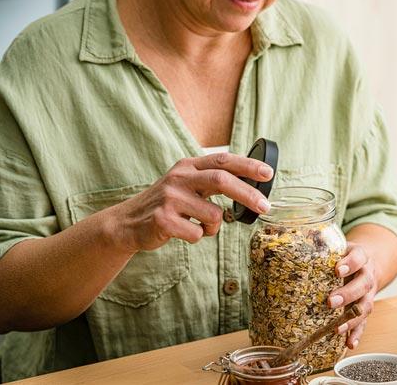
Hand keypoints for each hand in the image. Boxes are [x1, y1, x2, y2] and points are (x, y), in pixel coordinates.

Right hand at [108, 153, 272, 252]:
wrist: (128, 223)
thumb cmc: (168, 204)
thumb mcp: (186, 184)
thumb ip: (212, 180)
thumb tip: (252, 184)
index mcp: (188, 166)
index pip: (223, 160)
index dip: (248, 166)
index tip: (268, 173)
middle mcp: (179, 178)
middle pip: (222, 180)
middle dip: (248, 194)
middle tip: (265, 206)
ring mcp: (170, 198)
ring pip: (214, 215)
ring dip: (214, 227)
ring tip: (200, 226)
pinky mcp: (163, 220)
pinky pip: (197, 233)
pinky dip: (198, 237)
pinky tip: (183, 231)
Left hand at [328, 243, 377, 348]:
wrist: (368, 262)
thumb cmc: (345, 255)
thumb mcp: (337, 245)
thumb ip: (320, 243)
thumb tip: (291, 238)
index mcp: (361, 256)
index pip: (358, 257)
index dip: (350, 263)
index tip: (338, 269)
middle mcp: (367, 275)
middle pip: (363, 284)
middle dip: (348, 294)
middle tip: (330, 301)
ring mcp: (369, 293)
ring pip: (366, 306)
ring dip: (352, 318)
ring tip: (338, 328)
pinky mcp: (365, 308)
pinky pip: (364, 323)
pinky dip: (357, 333)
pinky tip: (349, 343)